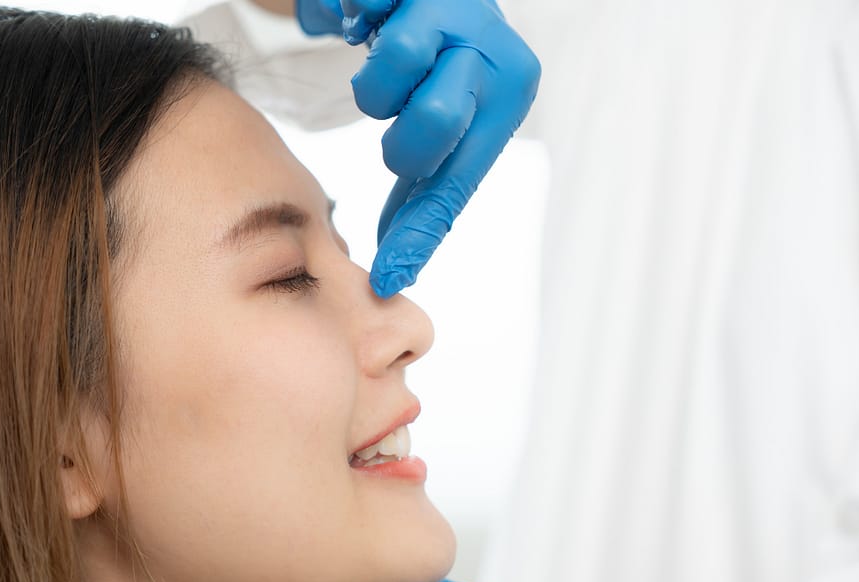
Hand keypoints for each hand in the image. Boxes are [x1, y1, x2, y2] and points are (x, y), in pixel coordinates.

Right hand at [296, 0, 540, 296]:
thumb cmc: (439, 66)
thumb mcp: (445, 126)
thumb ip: (423, 188)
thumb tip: (396, 269)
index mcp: (506, 96)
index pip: (458, 180)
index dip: (417, 233)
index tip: (386, 278)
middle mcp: (492, 47)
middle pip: (435, 123)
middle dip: (400, 136)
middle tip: (399, 122)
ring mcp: (454, 6)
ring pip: (393, 69)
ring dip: (374, 84)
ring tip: (385, 66)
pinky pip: (363, 9)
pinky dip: (351, 17)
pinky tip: (368, 17)